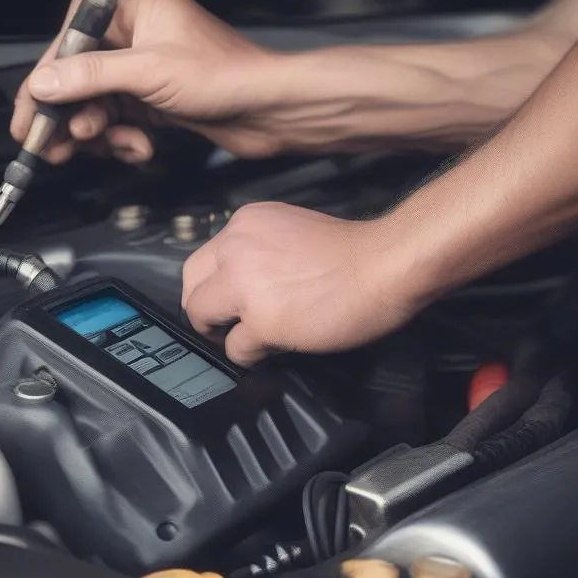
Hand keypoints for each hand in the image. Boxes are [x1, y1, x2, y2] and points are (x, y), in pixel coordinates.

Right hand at [11, 0, 285, 163]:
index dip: (52, 69)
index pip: (74, 32)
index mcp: (137, 7)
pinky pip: (118, 119)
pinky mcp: (155, 99)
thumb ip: (91, 76)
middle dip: (68, 110)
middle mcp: (139, 35)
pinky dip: (120, 137)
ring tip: (99, 143)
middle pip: (80, 72)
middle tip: (49, 139)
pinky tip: (136, 147)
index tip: (36, 101)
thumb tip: (45, 82)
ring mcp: (146, 69)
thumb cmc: (230, 75)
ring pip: (96, 101)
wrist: (271, 110)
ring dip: (95, 129)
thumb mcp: (149, 73)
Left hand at [181, 202, 421, 365]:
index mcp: (245, 223)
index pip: (203, 258)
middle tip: (226, 327)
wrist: (385, 263)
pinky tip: (276, 346)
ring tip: (253, 338)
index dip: (212, 286)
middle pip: (192, 288)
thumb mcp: (292, 230)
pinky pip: (236, 348)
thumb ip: (260, 249)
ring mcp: (244, 284)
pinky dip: (253, 353)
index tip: (225, 302)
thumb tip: (244, 281)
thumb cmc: (352, 251)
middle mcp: (236, 247)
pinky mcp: (261, 320)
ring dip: (225, 333)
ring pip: (202, 317)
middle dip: (205, 312)